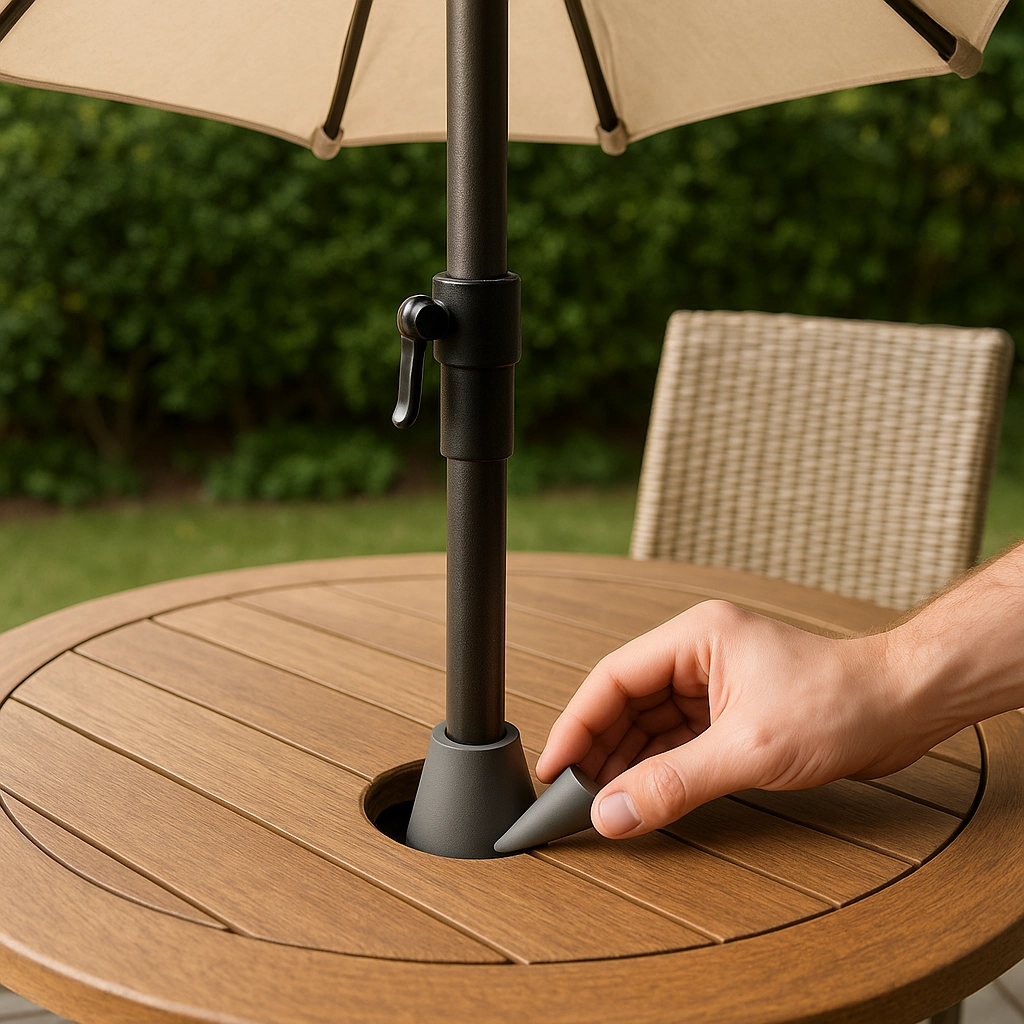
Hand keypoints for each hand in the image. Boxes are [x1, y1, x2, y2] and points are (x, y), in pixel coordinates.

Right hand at [535, 600, 936, 839]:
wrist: (906, 706)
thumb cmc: (841, 703)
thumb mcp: (749, 749)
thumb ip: (675, 782)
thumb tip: (614, 812)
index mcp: (694, 637)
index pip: (613, 678)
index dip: (577, 723)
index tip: (552, 767)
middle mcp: (698, 653)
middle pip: (626, 702)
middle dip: (600, 749)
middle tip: (575, 797)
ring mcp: (714, 681)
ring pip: (650, 723)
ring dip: (628, 762)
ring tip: (603, 803)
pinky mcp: (731, 709)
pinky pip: (678, 738)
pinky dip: (659, 767)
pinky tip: (643, 794)